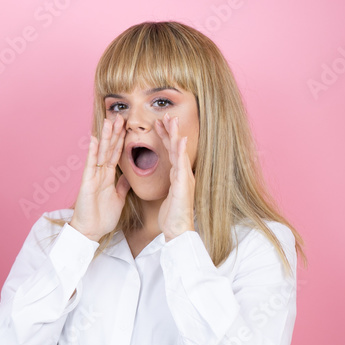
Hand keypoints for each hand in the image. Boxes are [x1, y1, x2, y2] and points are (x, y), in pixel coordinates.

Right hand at [69, 115, 130, 241]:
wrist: (90, 231)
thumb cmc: (102, 217)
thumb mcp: (118, 199)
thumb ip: (121, 186)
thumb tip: (128, 177)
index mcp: (108, 176)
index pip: (116, 154)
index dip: (121, 140)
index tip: (126, 126)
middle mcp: (100, 173)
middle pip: (109, 148)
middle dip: (115, 132)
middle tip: (120, 116)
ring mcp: (93, 176)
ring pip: (100, 152)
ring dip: (105, 136)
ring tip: (109, 120)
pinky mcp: (87, 182)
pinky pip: (90, 164)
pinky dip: (92, 151)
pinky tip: (93, 138)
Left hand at [156, 114, 195, 239]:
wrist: (178, 230)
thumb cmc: (172, 215)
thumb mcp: (167, 195)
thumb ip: (167, 183)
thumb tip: (165, 176)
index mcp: (177, 175)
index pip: (170, 152)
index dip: (165, 137)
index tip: (159, 123)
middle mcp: (183, 174)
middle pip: (176, 148)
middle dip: (171, 131)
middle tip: (165, 115)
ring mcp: (185, 178)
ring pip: (180, 152)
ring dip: (176, 135)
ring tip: (172, 120)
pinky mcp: (184, 184)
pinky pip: (182, 165)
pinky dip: (181, 151)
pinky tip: (180, 140)